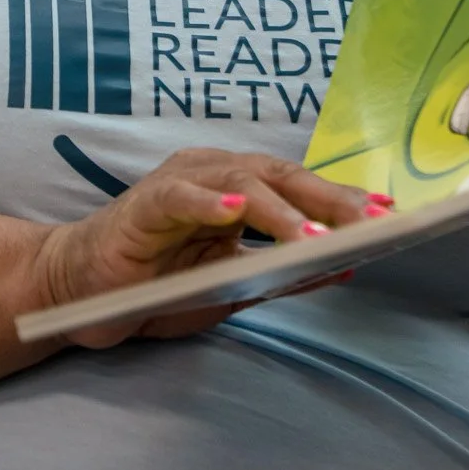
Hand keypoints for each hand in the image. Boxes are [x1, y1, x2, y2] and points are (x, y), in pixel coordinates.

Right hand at [33, 148, 369, 348]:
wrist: (78, 294)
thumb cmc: (155, 286)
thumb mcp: (232, 285)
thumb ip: (282, 273)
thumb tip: (346, 264)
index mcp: (236, 188)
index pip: (299, 186)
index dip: (343, 198)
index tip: (390, 213)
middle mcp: (212, 175)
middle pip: (280, 176)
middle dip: (328, 198)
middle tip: (370, 220)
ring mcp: (177, 184)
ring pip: (239, 183)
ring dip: (280, 209)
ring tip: (314, 233)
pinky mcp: (142, 205)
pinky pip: (180, 197)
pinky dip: (209, 202)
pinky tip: (237, 215)